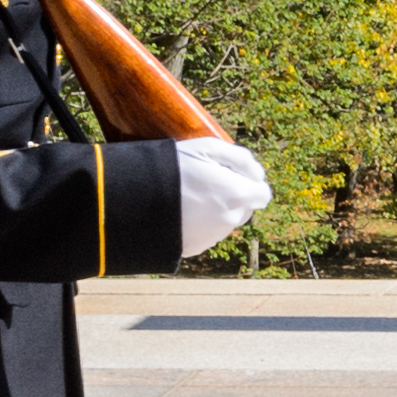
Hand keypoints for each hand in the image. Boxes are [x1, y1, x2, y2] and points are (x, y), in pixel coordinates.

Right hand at [175, 137, 270, 256]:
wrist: (134, 196)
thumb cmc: (173, 166)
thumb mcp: (208, 148)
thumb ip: (241, 158)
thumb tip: (258, 174)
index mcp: (238, 194)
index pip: (262, 194)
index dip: (250, 183)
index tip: (233, 176)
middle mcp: (230, 219)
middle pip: (244, 209)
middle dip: (234, 196)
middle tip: (208, 183)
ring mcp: (213, 236)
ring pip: (225, 222)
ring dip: (216, 211)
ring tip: (189, 196)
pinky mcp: (195, 248)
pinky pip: (206, 234)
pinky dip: (200, 225)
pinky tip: (181, 212)